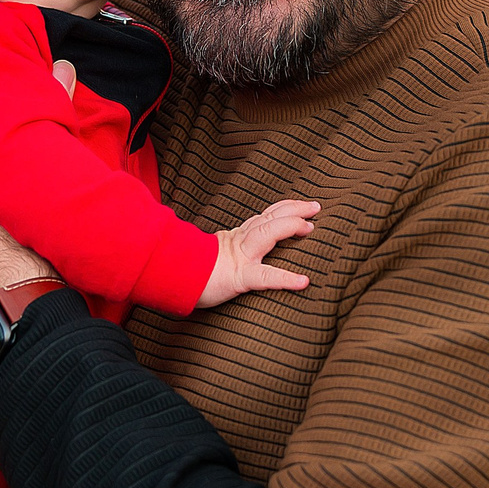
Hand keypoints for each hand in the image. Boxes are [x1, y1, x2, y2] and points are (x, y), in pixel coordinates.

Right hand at [197, 199, 320, 308]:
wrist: (173, 279)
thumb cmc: (194, 271)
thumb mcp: (217, 253)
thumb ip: (233, 248)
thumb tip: (247, 251)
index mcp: (238, 237)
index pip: (265, 216)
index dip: (286, 208)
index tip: (304, 206)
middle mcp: (240, 242)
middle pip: (270, 218)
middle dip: (294, 210)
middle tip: (315, 208)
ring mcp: (240, 257)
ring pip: (266, 234)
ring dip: (290, 227)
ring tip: (310, 228)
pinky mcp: (238, 277)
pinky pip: (264, 277)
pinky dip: (285, 278)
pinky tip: (303, 281)